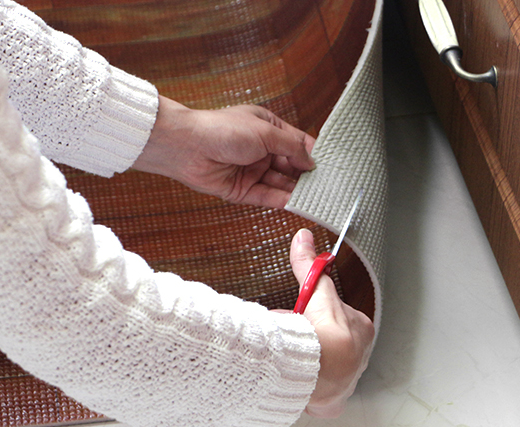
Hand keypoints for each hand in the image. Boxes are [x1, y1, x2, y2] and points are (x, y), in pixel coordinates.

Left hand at [132, 96, 315, 208]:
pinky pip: (266, 197)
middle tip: (329, 187)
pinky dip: (282, 201)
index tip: (332, 166)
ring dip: (298, 191)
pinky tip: (298, 204)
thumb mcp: (265, 132)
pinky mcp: (241, 190)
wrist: (187, 147)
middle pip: (292, 166)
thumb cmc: (222, 129)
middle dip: (308, 176)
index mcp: (267, 128)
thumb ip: (291, 146)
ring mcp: (251, 170)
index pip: (298, 143)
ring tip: (318, 198)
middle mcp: (261, 150)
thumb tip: (312, 160)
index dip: (314, 155)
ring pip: (281, 184)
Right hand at [289, 228, 374, 417]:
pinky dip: (307, 392)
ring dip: (306, 363)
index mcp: (360, 329)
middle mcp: (358, 357)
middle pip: (328, 342)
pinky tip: (296, 385)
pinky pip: (318, 397)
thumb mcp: (314, 291)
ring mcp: (346, 382)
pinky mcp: (331, 403)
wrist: (316, 372)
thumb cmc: (319, 335)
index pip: (334, 317)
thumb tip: (304, 238)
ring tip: (288, 359)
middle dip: (308, 338)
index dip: (312, 315)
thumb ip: (308, 266)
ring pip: (322, 367)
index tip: (299, 317)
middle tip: (289, 337)